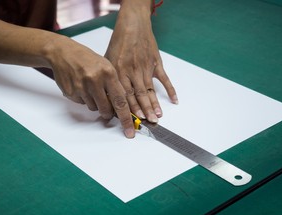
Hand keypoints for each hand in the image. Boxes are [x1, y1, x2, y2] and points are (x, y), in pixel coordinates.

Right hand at [46, 36, 134, 137]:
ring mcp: (81, 87)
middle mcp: (94, 80)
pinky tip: (81, 86)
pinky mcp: (71, 93)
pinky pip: (82, 104)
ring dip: (94, 103)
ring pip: (93, 108)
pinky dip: (83, 98)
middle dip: (108, 112)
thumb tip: (122, 106)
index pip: (120, 101)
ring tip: (90, 88)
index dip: (126, 118)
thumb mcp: (106, 67)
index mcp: (107, 73)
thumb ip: (114, 85)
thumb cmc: (87, 60)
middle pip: (106, 110)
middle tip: (107, 107)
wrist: (63, 53)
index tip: (129, 130)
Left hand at [105, 3, 177, 122]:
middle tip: (149, 122)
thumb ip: (109, 79)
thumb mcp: (107, 60)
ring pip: (150, 89)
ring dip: (154, 104)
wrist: (132, 25)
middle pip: (139, 95)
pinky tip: (174, 100)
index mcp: (120, 72)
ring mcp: (146, 67)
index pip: (124, 94)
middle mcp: (133, 71)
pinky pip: (164, 78)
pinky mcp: (156, 63)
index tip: (133, 119)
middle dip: (144, 110)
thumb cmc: (119, 43)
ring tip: (158, 116)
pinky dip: (170, 89)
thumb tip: (107, 97)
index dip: (129, 108)